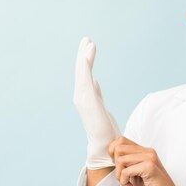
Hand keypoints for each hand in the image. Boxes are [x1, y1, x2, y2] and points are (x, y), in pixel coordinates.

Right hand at [73, 37, 120, 169]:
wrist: (104, 145)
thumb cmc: (104, 129)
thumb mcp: (100, 106)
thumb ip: (96, 93)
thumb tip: (94, 82)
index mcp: (86, 97)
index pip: (85, 75)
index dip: (86, 61)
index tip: (89, 47)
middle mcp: (81, 96)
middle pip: (82, 71)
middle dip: (83, 55)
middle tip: (87, 39)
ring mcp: (83, 97)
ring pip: (82, 72)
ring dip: (84, 57)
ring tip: (89, 42)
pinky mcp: (87, 99)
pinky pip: (85, 78)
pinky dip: (86, 65)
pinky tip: (88, 54)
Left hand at [108, 136, 180, 185]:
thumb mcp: (135, 172)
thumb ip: (127, 162)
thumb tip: (111, 155)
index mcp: (144, 150)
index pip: (121, 140)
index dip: (114, 154)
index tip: (119, 167)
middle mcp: (147, 151)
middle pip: (118, 148)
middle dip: (115, 164)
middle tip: (122, 176)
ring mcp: (149, 158)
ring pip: (120, 160)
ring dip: (119, 175)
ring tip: (127, 183)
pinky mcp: (149, 167)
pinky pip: (125, 171)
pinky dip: (124, 182)